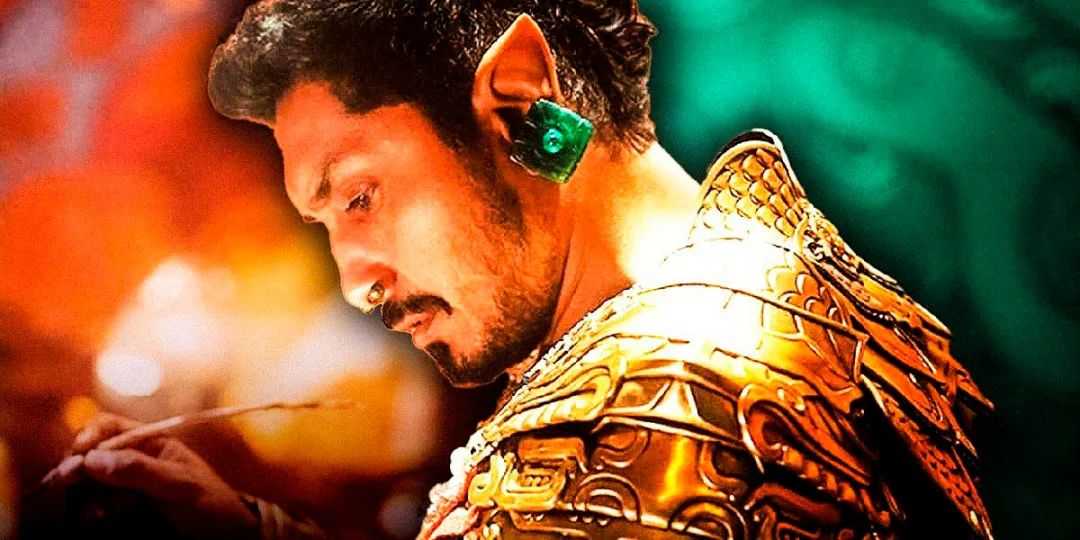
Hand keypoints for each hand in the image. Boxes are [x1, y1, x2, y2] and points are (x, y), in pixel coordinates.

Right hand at [39, 413, 259, 539]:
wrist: (227, 536)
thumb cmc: (212, 504)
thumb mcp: (180, 484)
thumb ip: (140, 470)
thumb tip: (94, 459)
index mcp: (150, 444)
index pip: (108, 428)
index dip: (89, 436)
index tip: (80, 454)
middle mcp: (132, 463)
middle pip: (89, 457)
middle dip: (78, 469)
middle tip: (69, 481)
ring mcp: (125, 489)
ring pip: (87, 486)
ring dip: (84, 496)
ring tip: (97, 512)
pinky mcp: (122, 514)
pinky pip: (95, 510)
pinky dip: (92, 514)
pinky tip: (101, 520)